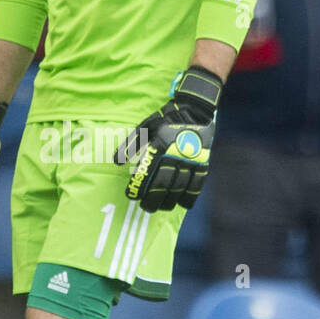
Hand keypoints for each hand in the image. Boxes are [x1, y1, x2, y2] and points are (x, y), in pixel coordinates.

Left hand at [113, 67, 222, 212]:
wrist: (196, 109)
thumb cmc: (165, 119)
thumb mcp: (145, 126)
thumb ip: (130, 144)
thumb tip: (116, 162)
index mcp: (160, 144)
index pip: (147, 170)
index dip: (138, 186)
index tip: (131, 196)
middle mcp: (176, 153)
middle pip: (163, 184)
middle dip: (153, 199)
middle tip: (145, 208)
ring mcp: (192, 159)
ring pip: (180, 187)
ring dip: (169, 201)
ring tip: (160, 208)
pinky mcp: (203, 162)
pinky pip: (197, 184)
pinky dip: (190, 196)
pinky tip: (182, 204)